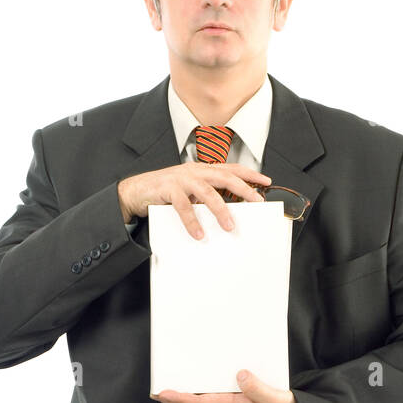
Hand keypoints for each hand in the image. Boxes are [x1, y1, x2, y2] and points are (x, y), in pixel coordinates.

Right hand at [118, 162, 271, 237]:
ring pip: (207, 191)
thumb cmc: (166, 193)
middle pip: (224, 176)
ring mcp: (181, 178)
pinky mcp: (168, 189)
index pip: (231, 168)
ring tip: (230, 226)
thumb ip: (207, 197)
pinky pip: (183, 206)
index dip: (249, 173)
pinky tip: (199, 234)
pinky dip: (192, 221)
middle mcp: (194, 171)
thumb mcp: (190, 192)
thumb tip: (228, 213)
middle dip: (243, 189)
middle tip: (257, 202)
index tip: (266, 181)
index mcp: (202, 170)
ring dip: (221, 210)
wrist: (136, 190)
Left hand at [151, 370, 305, 402]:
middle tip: (156, 394)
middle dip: (173, 401)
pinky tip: (195, 394)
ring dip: (182, 402)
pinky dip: (196, 400)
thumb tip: (240, 375)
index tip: (163, 393)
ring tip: (169, 394)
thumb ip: (256, 387)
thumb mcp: (271, 397)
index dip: (179, 398)